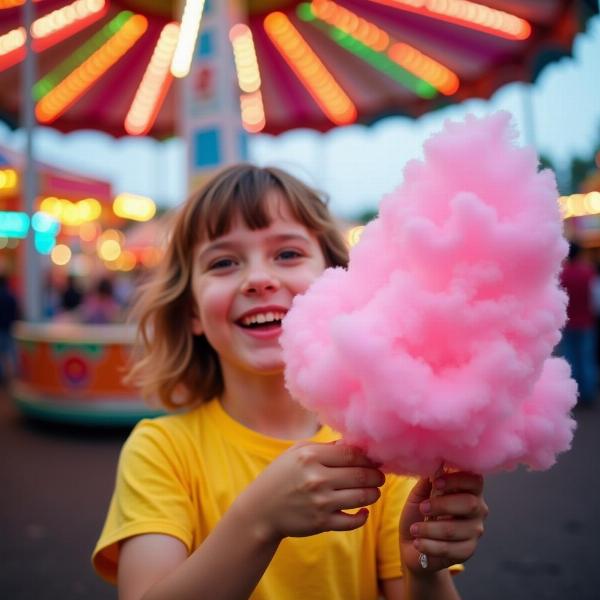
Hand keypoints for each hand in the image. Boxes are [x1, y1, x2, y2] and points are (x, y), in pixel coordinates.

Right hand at [233, 442, 384, 543]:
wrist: (260, 510)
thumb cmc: (281, 476)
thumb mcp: (296, 452)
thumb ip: (325, 446)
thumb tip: (355, 444)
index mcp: (310, 456)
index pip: (353, 454)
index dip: (369, 457)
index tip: (375, 460)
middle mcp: (317, 478)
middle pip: (361, 475)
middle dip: (376, 475)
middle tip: (380, 475)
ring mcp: (320, 502)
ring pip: (362, 497)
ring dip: (374, 494)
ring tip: (374, 490)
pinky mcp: (321, 523)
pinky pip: (353, 521)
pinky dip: (363, 516)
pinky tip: (363, 511)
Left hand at [399, 472, 487, 574]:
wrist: (412, 542)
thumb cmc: (419, 512)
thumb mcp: (421, 492)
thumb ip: (428, 479)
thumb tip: (433, 463)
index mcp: (468, 489)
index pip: (475, 480)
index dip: (457, 480)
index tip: (436, 483)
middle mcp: (478, 509)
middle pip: (470, 504)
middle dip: (442, 505)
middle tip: (422, 508)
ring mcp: (475, 531)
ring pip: (455, 529)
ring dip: (430, 529)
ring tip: (414, 529)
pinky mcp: (467, 551)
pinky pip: (450, 549)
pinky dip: (430, 546)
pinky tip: (418, 543)